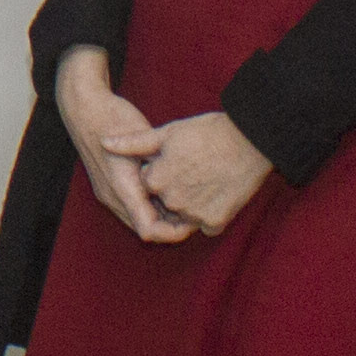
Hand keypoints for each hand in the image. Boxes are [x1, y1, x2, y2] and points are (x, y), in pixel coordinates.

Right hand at [53, 48, 187, 245]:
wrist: (83, 107)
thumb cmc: (114, 118)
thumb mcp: (144, 140)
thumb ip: (161, 167)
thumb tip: (187, 188)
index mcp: (121, 188)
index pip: (149, 230)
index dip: (174, 232)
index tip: (194, 221)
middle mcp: (112, 197)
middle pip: (146, 229)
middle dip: (171, 226)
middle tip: (196, 211)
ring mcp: (107, 194)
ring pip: (139, 220)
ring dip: (161, 216)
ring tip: (185, 202)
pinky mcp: (108, 188)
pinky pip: (132, 208)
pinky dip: (151, 206)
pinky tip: (167, 190)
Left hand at [142, 108, 276, 236]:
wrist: (251, 142)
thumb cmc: (208, 132)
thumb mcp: (168, 132)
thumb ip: (134, 143)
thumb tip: (104, 142)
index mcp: (157, 180)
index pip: (149, 182)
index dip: (161, 168)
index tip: (176, 157)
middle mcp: (172, 201)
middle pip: (166, 200)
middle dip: (174, 188)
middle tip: (194, 167)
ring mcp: (194, 214)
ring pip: (184, 214)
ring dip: (190, 203)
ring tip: (206, 177)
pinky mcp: (215, 223)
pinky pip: (205, 224)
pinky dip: (209, 212)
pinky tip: (218, 191)